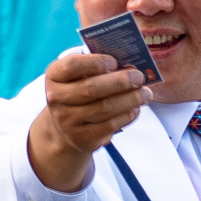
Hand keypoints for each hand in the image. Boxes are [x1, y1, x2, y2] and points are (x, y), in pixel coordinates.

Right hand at [25, 48, 150, 193]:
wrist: (65, 127)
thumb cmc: (78, 93)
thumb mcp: (80, 76)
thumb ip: (99, 68)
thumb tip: (130, 68)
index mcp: (55, 76)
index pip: (72, 65)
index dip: (96, 62)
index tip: (115, 62)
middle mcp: (56, 99)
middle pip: (92, 88)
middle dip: (120, 82)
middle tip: (139, 77)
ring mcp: (67, 121)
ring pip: (105, 108)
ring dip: (130, 99)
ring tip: (145, 94)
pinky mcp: (81, 138)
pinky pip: (109, 125)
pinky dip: (127, 116)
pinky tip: (135, 109)